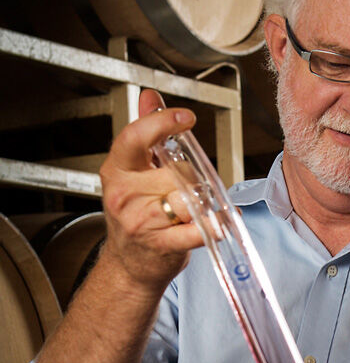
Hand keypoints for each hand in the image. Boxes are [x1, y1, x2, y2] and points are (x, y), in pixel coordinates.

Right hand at [98, 89, 203, 292]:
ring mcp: (141, 220)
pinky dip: (214, 224)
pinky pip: (196, 228)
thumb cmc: (137, 216)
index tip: (186, 118)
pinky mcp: (161, 244)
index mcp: (117, 170)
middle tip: (192, 191)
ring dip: (204, 201)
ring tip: (200, 208)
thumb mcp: (134, 172)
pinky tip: (219, 222)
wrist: (129, 265)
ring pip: (189, 196)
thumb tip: (151, 97)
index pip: (136, 137)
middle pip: (177, 170)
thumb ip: (146, 134)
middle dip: (193, 178)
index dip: (162, 123)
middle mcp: (124, 194)